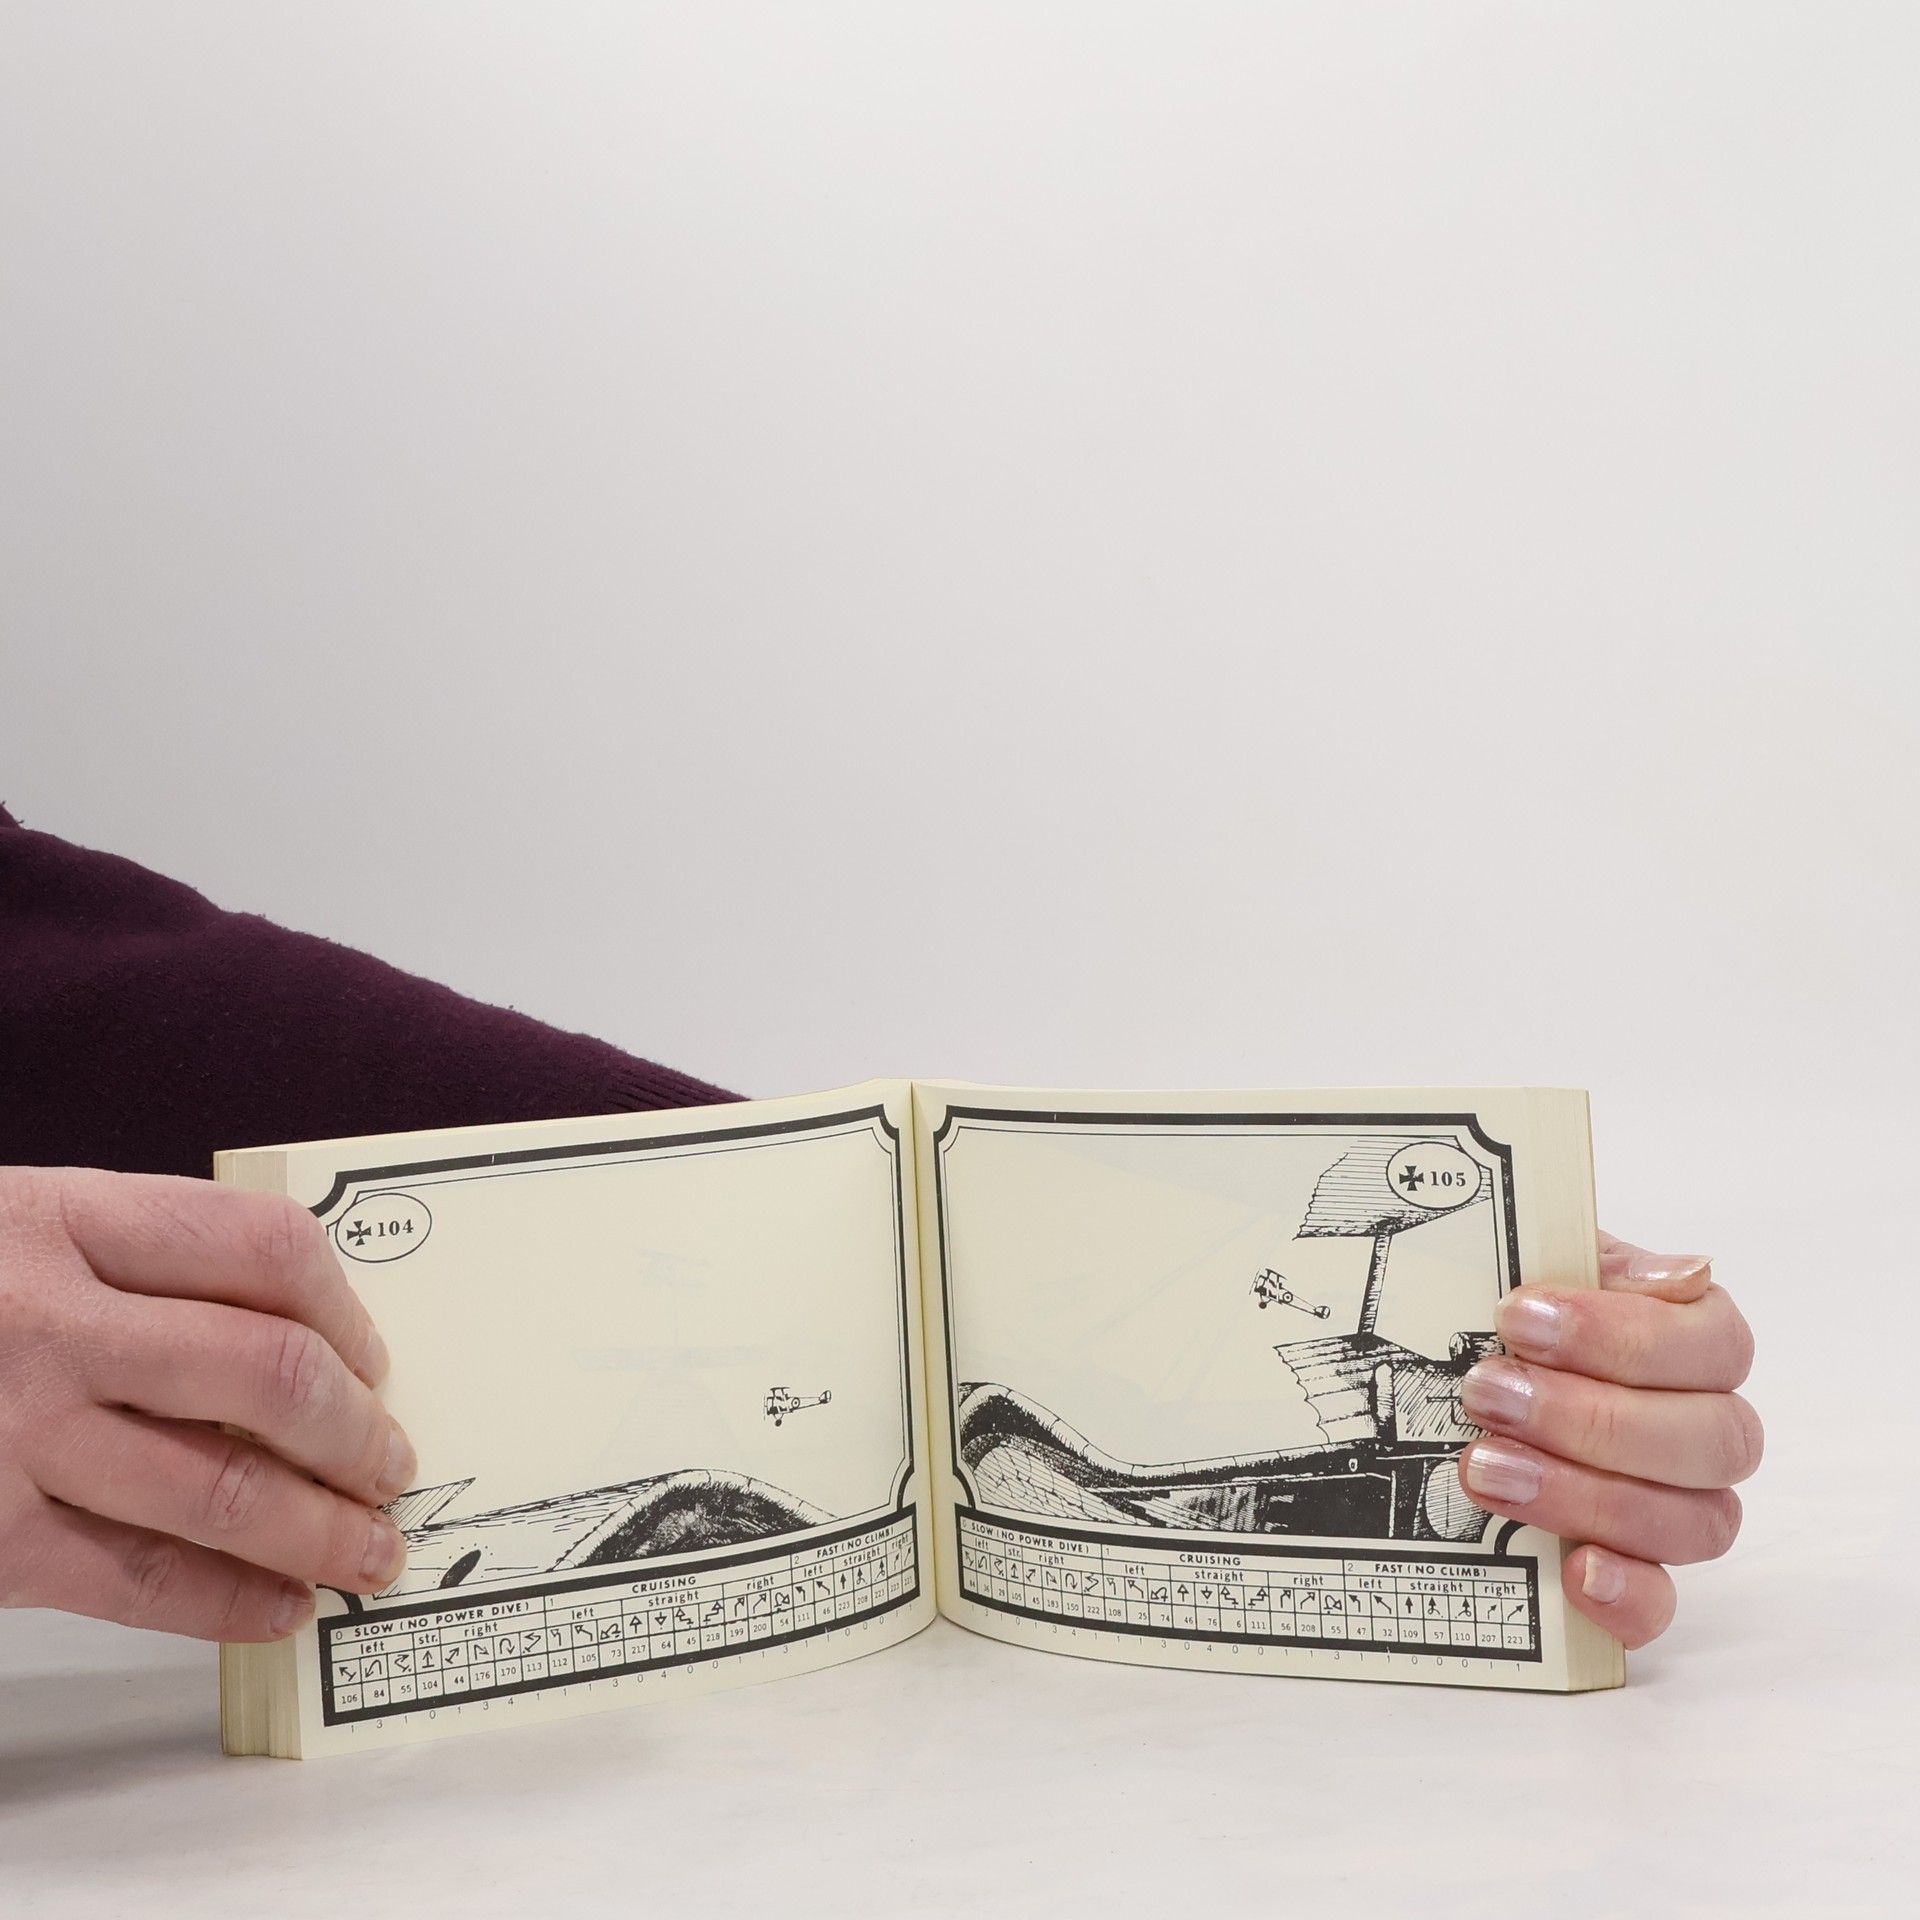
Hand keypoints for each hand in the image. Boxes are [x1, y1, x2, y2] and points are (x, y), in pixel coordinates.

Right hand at [0, 1166, 413, 1641]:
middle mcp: (46, 1322)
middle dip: (359, 1431)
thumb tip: (299, 1340)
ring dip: (322, 1528)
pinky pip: (134, 1578)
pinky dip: (226, 1601)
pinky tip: (281, 1604)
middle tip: (393, 1461)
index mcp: (63, 1219)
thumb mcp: (19, 1226)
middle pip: (268, 1374)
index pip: (265, 1251)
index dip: (348, 1311)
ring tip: (372, 1548)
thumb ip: (139, 1263)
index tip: (375, 1357)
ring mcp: (10, 1434)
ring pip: (218, 1488)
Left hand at [1459, 1231, 1760, 1648]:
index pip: (1714, 1344)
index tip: (1521, 1318)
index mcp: (1695, 1339)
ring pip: (1694, 1521)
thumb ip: (1583, 1253)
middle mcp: (1704, 1427)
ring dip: (1585, 1494)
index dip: (1623, 1336)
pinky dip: (1628, 1595)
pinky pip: (1661, 1604)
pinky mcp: (1633, 1576)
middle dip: (1590, 1417)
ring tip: (1485, 1466)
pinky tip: (1576, 1569)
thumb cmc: (1510, 1310)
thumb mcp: (1532, 1258)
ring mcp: (1677, 1506)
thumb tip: (1676, 1276)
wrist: (1461, 1364)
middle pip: (1711, 1439)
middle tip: (1488, 1392)